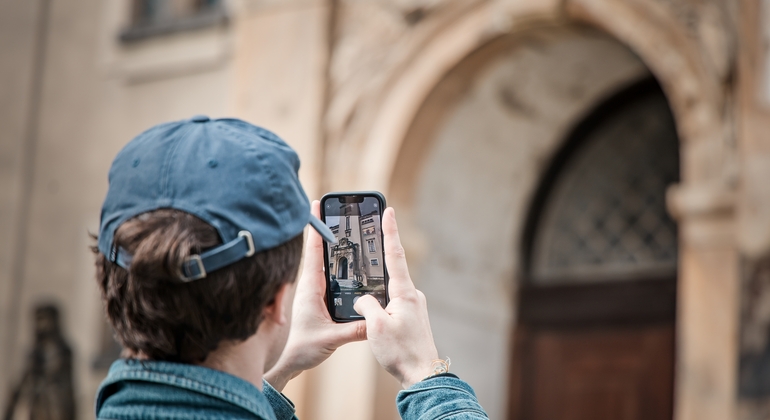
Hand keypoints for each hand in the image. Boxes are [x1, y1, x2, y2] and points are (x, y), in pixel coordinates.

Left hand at [264, 201, 366, 390]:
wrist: (293, 360)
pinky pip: (325, 272)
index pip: (313, 251)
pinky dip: (331, 259)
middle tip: (332, 207)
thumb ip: (353, 329)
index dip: (316, 227)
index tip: (316, 204)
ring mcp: (314, 290)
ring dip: (328, 242)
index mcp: (311, 288)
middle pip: (318, 249)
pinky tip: (342, 256)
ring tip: (340, 224)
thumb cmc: (305, 348)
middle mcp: (311, 285)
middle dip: (324, 227)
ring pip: (321, 260)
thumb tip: (374, 320)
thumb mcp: (331, 338)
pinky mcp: (318, 297)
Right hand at [354, 207, 438, 388]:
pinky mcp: (412, 318)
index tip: (389, 211)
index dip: (390, 231)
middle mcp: (412, 296)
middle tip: (370, 239)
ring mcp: (413, 307)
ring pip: (389, 290)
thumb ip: (366, 304)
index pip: (395, 255)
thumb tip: (362, 298)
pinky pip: (392, 303)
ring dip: (377, 288)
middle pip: (391, 270)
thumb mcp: (376, 327)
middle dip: (378, 258)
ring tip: (364, 289)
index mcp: (405, 293)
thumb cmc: (401, 352)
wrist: (422, 375)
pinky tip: (372, 313)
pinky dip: (381, 302)